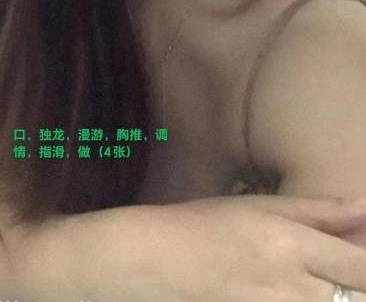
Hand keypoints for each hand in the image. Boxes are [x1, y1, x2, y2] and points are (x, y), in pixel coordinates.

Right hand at [148, 195, 365, 301]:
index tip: (360, 264)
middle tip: (341, 275)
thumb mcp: (260, 207)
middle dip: (354, 287)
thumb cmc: (206, 223)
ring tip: (317, 283)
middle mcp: (288, 286)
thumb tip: (365, 207)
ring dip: (331, 297)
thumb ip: (318, 212)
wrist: (154, 260)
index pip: (362, 267)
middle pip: (352, 299)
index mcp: (291, 245)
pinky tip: (296, 293)